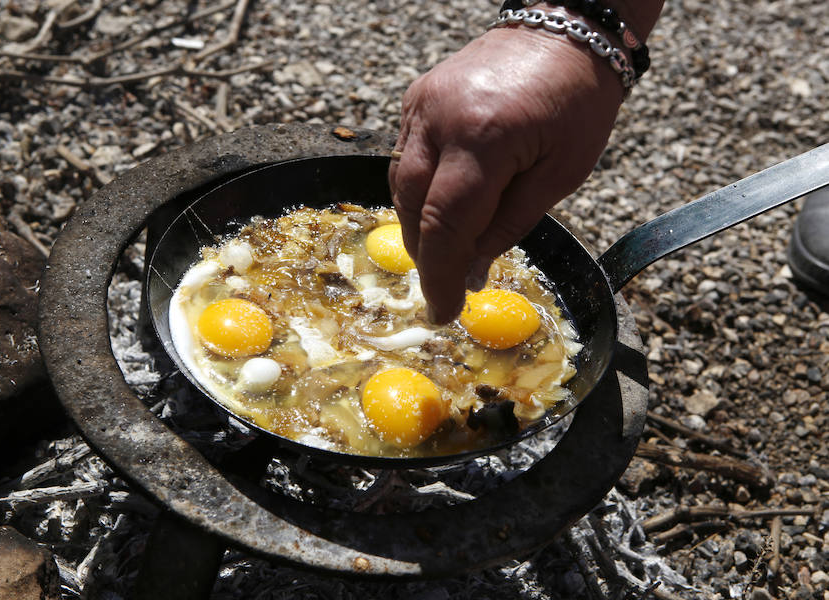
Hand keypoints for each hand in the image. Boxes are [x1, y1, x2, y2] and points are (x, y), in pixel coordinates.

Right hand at [389, 26, 624, 323]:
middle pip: (411, 207)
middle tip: (445, 286)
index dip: (440, 275)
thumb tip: (469, 272)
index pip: (445, 224)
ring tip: (444, 250)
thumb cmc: (577, 103)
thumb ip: (510, 225)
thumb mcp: (562, 174)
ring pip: (400, 184)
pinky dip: (417, 191)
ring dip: (417, 225)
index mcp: (487, 138)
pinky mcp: (416, 98)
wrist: (565, 30)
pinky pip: (405, 157)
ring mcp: (422, 105)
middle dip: (426, 255)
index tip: (442, 312)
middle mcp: (442, 118)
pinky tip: (440, 205)